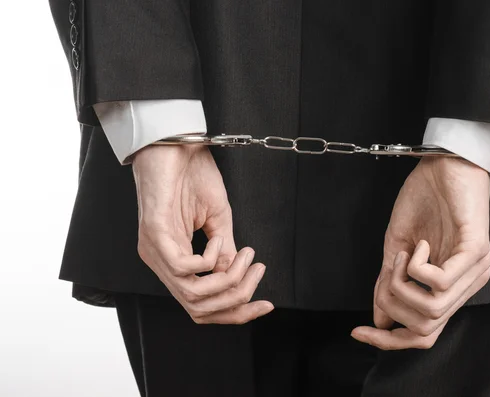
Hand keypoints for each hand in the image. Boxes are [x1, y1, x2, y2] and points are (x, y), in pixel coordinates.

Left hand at [132, 144, 273, 323]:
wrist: (175, 143)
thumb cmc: (192, 176)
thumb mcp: (217, 220)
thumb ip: (224, 252)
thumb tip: (235, 278)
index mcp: (173, 261)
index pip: (200, 306)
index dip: (234, 313)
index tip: (265, 304)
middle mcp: (160, 262)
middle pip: (197, 309)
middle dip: (236, 299)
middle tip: (257, 271)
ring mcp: (154, 250)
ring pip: (192, 294)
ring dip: (227, 278)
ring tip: (243, 255)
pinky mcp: (154, 233)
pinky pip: (185, 267)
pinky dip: (210, 258)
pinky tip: (218, 238)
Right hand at [352, 157, 489, 348]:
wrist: (445, 163)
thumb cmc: (425, 200)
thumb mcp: (398, 246)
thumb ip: (389, 284)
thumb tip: (379, 321)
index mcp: (451, 287)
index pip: (426, 334)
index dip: (390, 341)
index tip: (359, 331)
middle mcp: (467, 285)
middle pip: (425, 330)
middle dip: (391, 307)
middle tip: (386, 272)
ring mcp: (474, 270)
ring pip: (431, 310)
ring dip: (401, 284)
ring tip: (402, 253)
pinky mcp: (476, 251)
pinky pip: (438, 282)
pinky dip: (416, 266)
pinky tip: (419, 244)